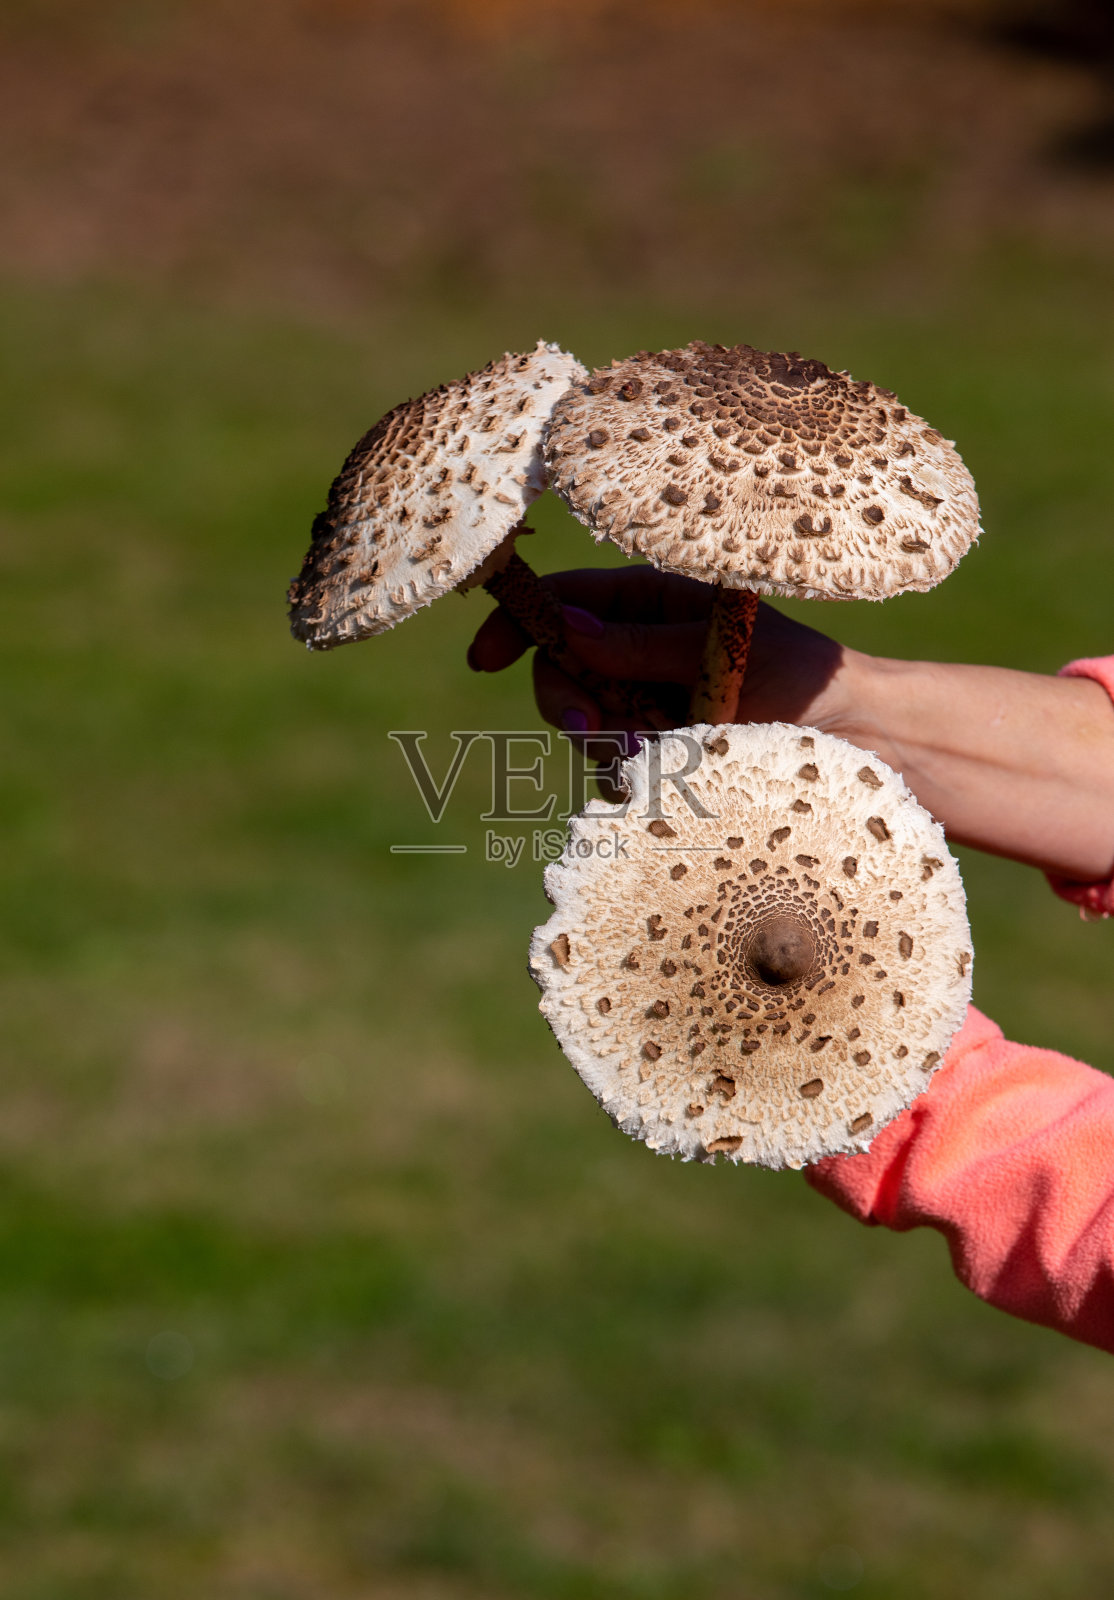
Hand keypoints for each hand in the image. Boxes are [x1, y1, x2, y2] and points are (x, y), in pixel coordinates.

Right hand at [466, 564, 854, 738]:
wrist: (856, 743)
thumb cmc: (803, 676)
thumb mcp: (721, 650)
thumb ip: (641, 643)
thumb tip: (564, 628)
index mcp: (652, 601)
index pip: (563, 599)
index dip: (516, 622)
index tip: (487, 657)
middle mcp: (637, 648)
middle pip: (558, 667)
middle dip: (567, 699)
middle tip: (600, 728)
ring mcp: (642, 702)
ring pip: (581, 721)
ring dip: (606, 740)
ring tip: (660, 752)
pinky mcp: (655, 752)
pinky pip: (609, 763)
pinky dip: (627, 772)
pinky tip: (666, 774)